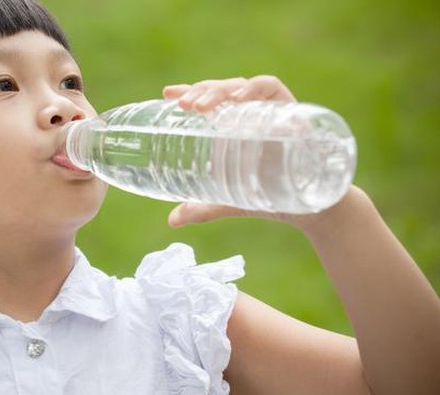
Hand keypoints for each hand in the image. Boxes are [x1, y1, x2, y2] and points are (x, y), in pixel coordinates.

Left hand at [161, 75, 307, 227]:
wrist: (313, 209)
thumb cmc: (272, 197)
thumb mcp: (229, 202)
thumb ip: (202, 208)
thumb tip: (172, 221)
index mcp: (232, 128)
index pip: (209, 101)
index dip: (189, 92)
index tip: (167, 95)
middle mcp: (250, 114)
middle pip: (222, 90)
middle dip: (201, 91)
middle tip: (183, 105)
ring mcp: (271, 111)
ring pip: (242, 86)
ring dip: (220, 90)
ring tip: (201, 105)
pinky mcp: (293, 111)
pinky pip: (273, 89)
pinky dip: (255, 88)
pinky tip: (239, 97)